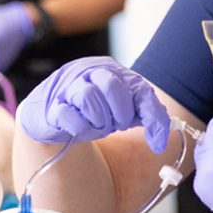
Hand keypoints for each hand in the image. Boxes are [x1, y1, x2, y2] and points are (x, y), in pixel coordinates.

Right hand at [17, 56, 170, 152]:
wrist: (53, 115)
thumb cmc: (93, 110)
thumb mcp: (123, 110)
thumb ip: (146, 117)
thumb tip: (161, 139)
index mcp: (111, 70)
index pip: (140, 89)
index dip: (151, 116)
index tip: (157, 142)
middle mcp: (88, 72)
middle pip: (111, 85)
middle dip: (119, 114)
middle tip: (116, 124)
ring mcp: (67, 87)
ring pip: (88, 96)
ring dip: (98, 121)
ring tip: (97, 126)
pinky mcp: (51, 106)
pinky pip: (68, 115)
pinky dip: (80, 128)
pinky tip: (81, 128)